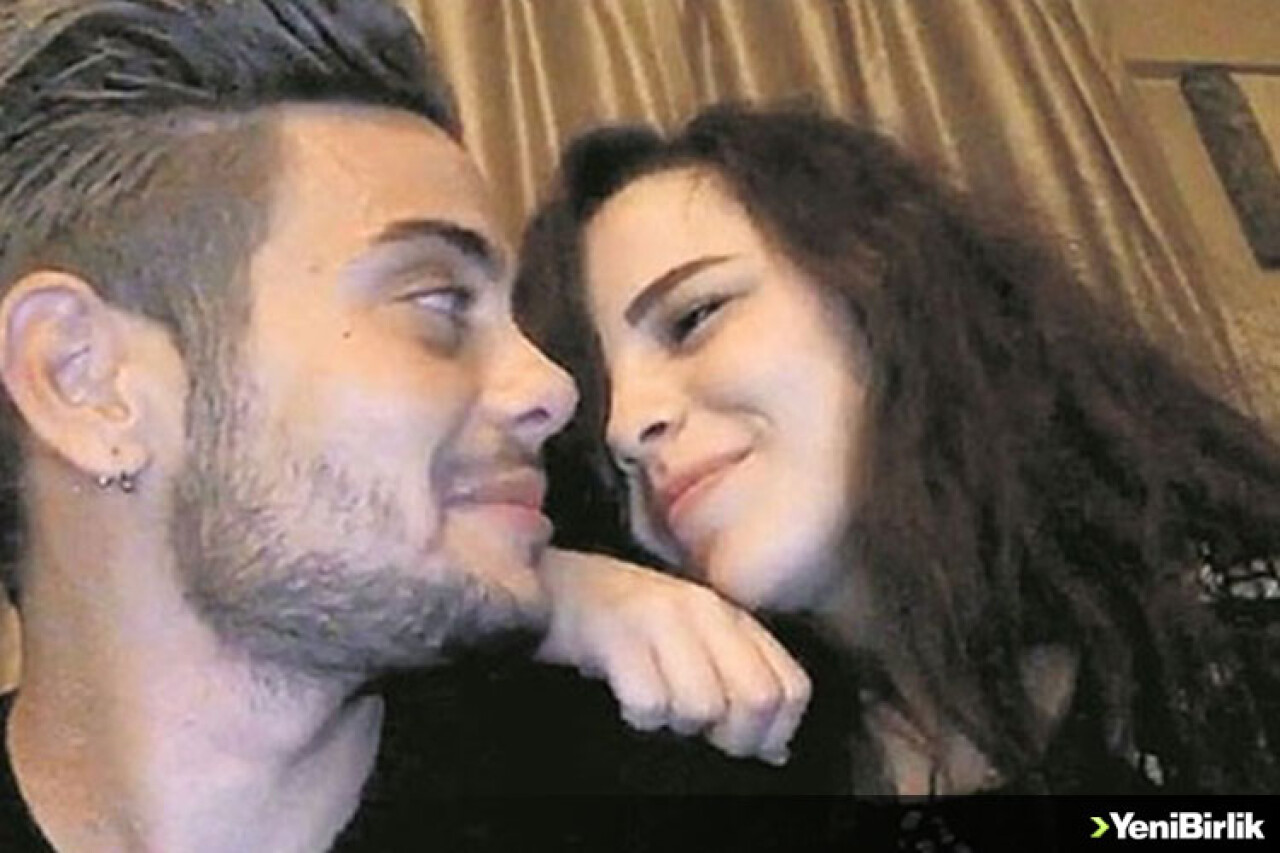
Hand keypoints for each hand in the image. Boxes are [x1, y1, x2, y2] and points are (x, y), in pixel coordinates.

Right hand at [536, 548, 810, 764]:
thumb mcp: (695, 645)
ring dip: (677, 723)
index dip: (774, 733)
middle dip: (733, 738)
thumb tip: (778, 750)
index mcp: (732, 616)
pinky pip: (649, 705)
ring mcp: (662, 619)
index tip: (740, 743)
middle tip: (699, 733)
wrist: (558, 586)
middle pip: (757, 701)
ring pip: (702, 707)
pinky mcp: (618, 634)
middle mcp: (706, 611)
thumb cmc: (630, 627)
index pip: (792, 689)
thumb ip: (738, 685)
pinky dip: (638, 717)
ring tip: (655, 703)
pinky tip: (626, 698)